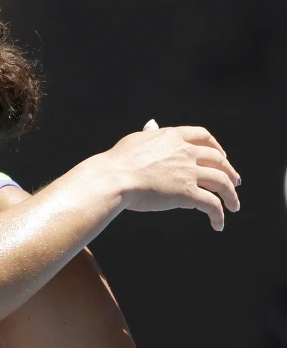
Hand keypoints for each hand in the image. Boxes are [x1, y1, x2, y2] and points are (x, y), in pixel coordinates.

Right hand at [99, 121, 239, 230]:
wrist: (112, 179)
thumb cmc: (117, 161)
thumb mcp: (135, 140)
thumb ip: (149, 134)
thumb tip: (152, 124)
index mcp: (173, 137)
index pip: (203, 136)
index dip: (216, 146)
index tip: (221, 156)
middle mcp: (185, 152)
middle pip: (218, 160)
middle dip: (229, 171)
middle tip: (234, 182)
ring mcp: (188, 172)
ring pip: (222, 182)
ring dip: (231, 195)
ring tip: (234, 206)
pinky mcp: (187, 193)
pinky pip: (211, 204)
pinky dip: (219, 215)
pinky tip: (218, 224)